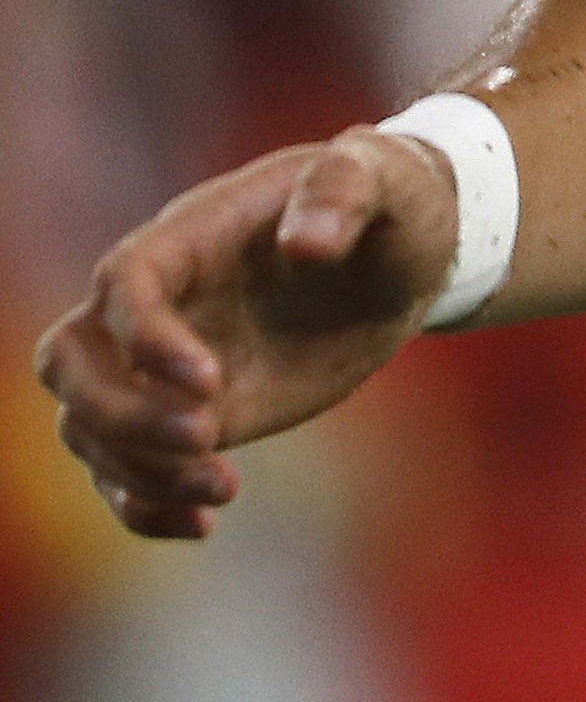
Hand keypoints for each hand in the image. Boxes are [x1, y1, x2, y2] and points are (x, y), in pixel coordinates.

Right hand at [31, 128, 455, 538]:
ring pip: (88, 424)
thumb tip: (306, 242)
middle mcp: (157, 305)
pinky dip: (145, 505)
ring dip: (138, 468)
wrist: (398, 259)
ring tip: (225, 488)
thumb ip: (344, 189)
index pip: (123, 284)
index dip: (145, 337)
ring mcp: (161, 367)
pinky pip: (127, 469)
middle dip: (119, 411)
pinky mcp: (189, 415)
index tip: (208, 383)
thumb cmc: (388, 203)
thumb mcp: (385, 177)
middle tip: (208, 435)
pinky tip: (202, 524)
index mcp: (187, 237)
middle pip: (70, 361)